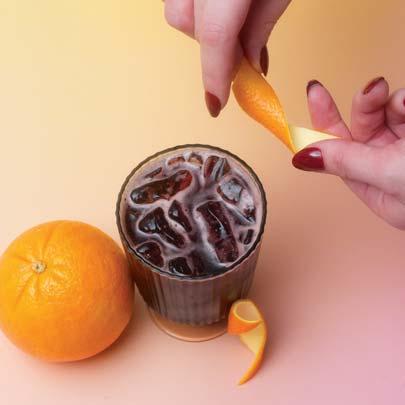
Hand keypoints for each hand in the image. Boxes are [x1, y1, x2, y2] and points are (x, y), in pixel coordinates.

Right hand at [164, 0, 290, 116]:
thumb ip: (260, 28)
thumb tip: (249, 64)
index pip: (215, 34)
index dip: (216, 74)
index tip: (216, 104)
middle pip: (185, 22)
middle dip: (212, 45)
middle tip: (240, 55)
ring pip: (176, 9)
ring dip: (199, 26)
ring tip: (231, 25)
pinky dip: (194, 9)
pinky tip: (218, 7)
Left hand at [292, 78, 404, 229]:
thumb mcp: (390, 175)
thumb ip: (349, 162)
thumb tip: (302, 157)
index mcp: (373, 188)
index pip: (337, 154)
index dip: (321, 126)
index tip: (313, 94)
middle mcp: (387, 169)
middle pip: (361, 130)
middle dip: (364, 107)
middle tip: (372, 89)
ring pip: (386, 116)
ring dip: (391, 102)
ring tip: (404, 101)